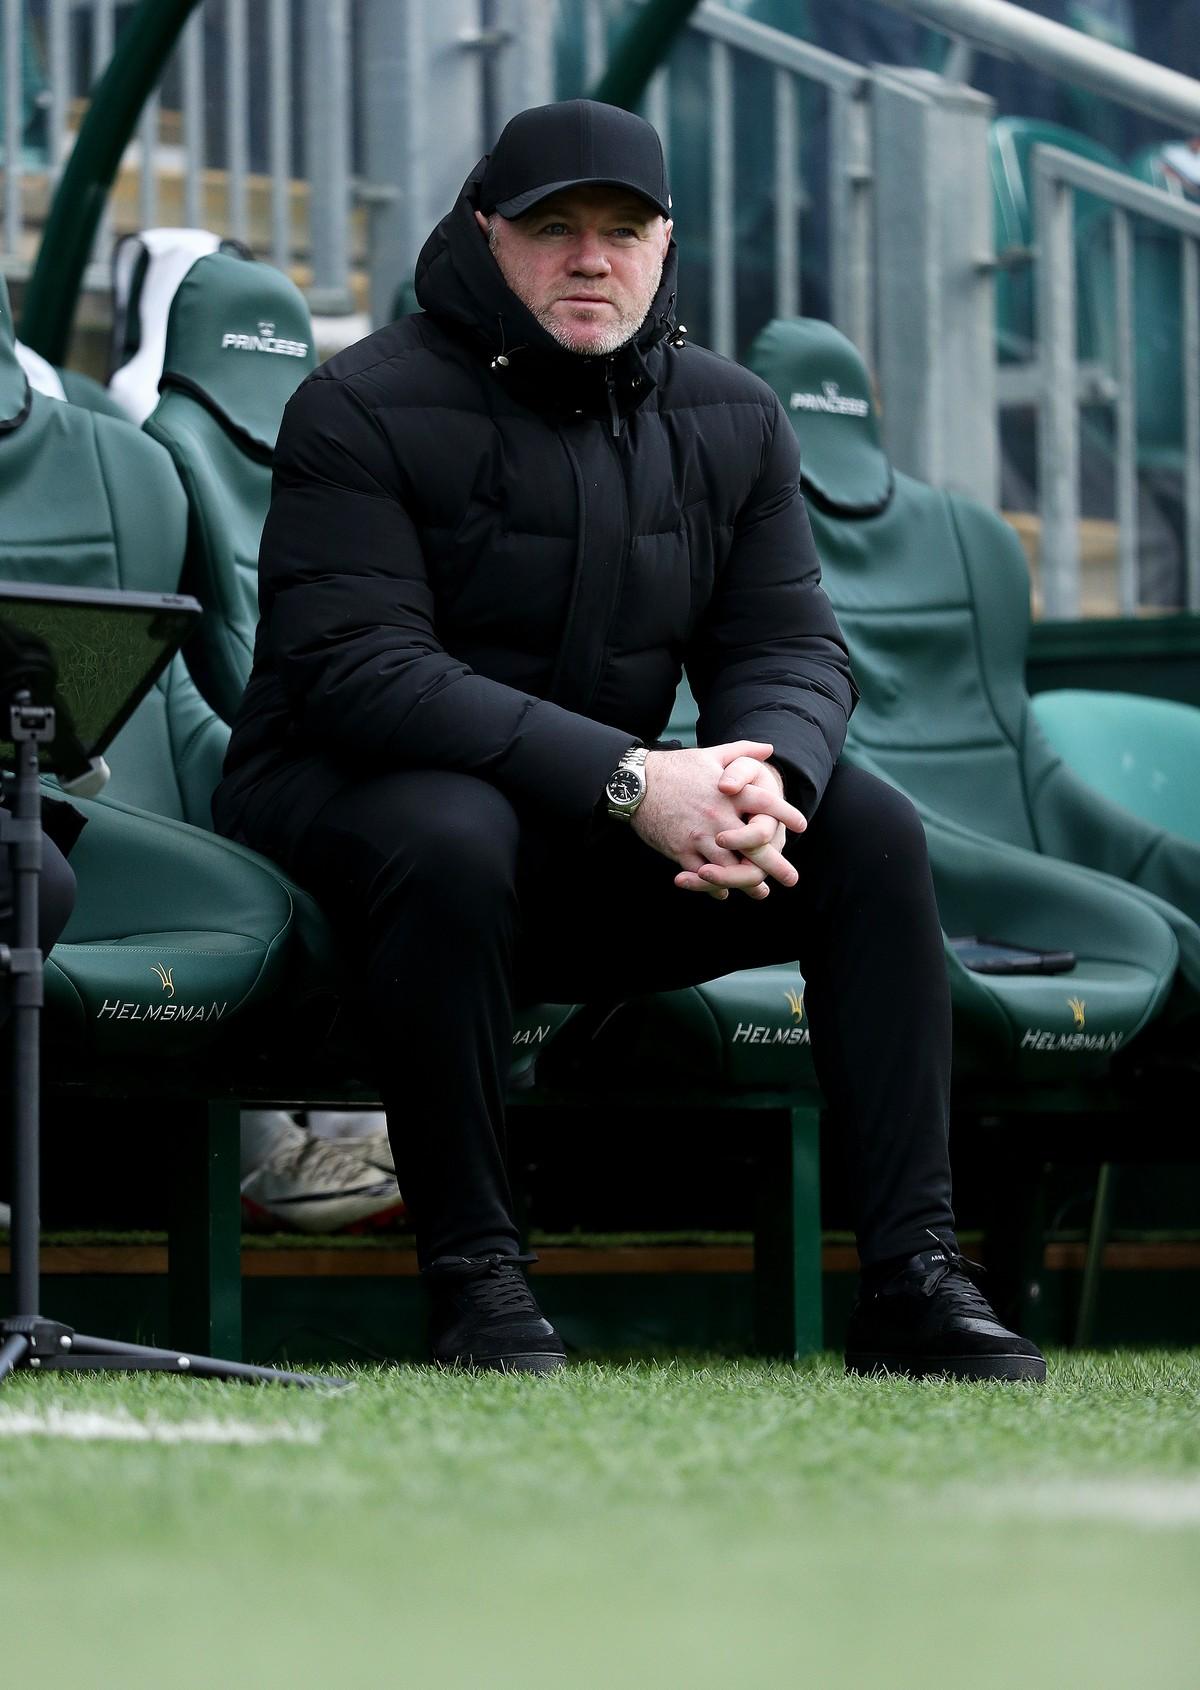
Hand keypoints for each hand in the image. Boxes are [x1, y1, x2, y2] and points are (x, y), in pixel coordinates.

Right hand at [631, 741, 806, 900]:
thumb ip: (742, 753)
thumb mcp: (710, 755)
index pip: (766, 803)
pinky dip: (715, 886)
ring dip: (747, 882)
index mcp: (728, 792)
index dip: (786, 814)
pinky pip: (703, 874)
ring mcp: (699, 836)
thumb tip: (769, 749)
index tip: (801, 826)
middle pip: (754, 846)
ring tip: (761, 890)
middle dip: (775, 864)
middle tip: (791, 878)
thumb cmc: (674, 768)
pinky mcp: (680, 851)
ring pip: (730, 867)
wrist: (635, 784)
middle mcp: (718, 816)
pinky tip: (724, 891)